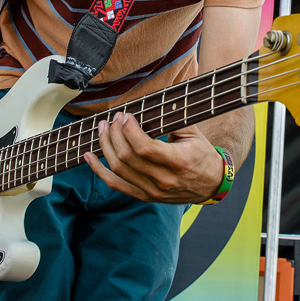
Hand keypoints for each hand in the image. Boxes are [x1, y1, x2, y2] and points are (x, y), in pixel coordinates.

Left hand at [84, 112, 224, 203]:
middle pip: (127, 157)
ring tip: (102, 128)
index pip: (145, 148)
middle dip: (115, 133)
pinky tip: (88, 156)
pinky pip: (116, 185)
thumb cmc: (201, 153)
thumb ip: (172, 119)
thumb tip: (147, 103)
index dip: (129, 130)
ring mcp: (153, 191)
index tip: (126, 116)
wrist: (211, 183)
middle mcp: (164, 180)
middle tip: (114, 118)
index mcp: (178, 162)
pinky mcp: (145, 197)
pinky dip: (99, 171)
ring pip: (119, 170)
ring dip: (105, 146)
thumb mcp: (193, 132)